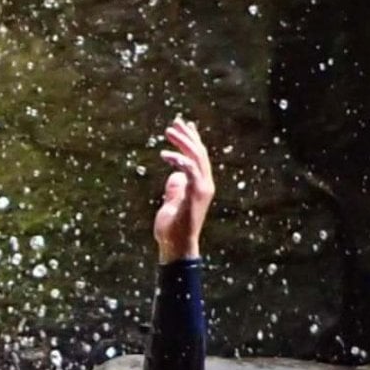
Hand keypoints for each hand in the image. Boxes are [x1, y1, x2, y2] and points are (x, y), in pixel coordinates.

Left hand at [155, 117, 215, 261]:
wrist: (176, 246)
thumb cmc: (172, 230)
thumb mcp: (171, 205)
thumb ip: (174, 190)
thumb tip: (174, 176)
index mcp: (200, 185)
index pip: (198, 157)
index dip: (192, 140)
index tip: (183, 125)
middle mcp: (205, 184)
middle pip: (199, 153)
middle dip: (187, 135)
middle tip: (174, 123)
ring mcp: (203, 188)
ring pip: (197, 157)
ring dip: (183, 141)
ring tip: (168, 131)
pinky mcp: (196, 193)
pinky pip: (189, 170)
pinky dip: (178, 159)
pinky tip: (164, 154)